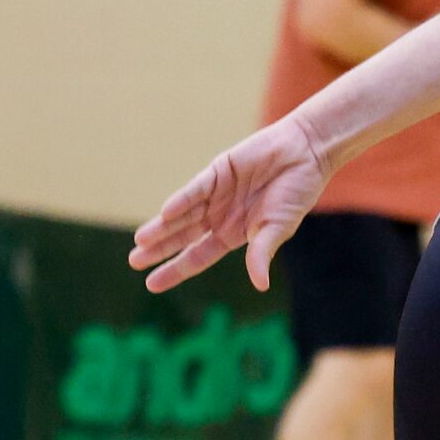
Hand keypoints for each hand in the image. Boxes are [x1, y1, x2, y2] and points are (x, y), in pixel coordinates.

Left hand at [127, 116, 329, 292]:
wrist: (305, 153)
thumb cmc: (297, 192)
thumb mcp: (279, 228)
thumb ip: (262, 253)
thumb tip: (260, 286)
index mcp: (234, 234)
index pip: (198, 256)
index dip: (176, 269)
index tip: (152, 284)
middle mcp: (220, 216)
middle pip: (183, 237)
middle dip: (159, 250)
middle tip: (134, 261)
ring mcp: (216, 194)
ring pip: (182, 215)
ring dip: (162, 227)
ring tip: (140, 241)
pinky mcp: (217, 172)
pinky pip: (195, 190)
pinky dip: (181, 201)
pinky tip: (165, 214)